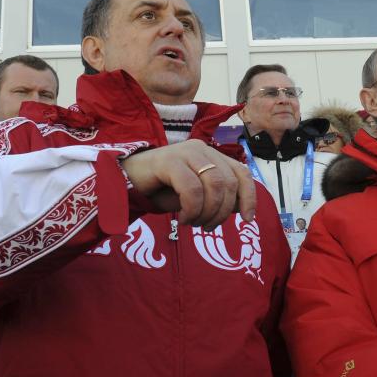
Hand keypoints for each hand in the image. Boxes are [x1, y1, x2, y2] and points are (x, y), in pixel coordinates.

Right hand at [121, 140, 255, 228]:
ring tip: (193, 222)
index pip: (242, 173)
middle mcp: (202, 149)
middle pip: (228, 182)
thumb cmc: (163, 190)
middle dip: (222, 211)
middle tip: (207, 227)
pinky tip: (183, 217)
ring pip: (214, 184)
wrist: (127, 181)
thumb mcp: (196, 196)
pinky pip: (191, 188)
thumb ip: (217, 197)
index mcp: (212, 155)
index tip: (248, 219)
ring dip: (207, 211)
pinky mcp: (170, 160)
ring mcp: (186, 152)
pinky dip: (191, 208)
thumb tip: (242, 207)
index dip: (249, 196)